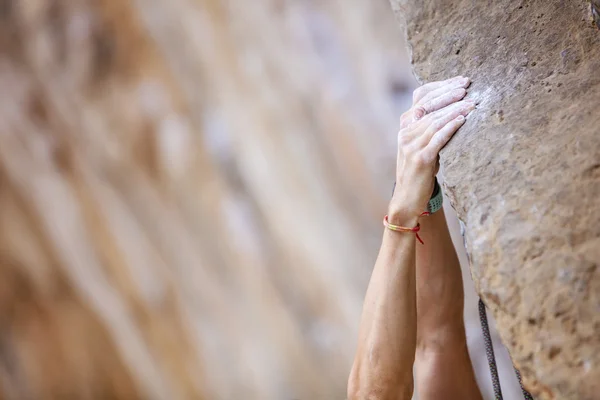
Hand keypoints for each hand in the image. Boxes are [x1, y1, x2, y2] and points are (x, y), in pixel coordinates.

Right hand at [389, 76, 475, 223]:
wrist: (407, 198)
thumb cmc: (419, 171)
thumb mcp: (422, 145)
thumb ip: (430, 128)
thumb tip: (455, 109)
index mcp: (405, 126)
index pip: (421, 97)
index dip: (441, 87)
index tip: (460, 81)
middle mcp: (406, 133)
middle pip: (430, 106)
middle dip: (450, 94)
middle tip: (468, 87)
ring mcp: (411, 146)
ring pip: (436, 121)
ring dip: (455, 110)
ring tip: (472, 103)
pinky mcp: (421, 159)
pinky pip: (438, 138)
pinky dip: (451, 127)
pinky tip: (463, 120)